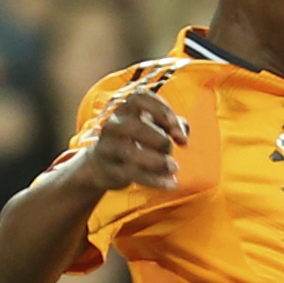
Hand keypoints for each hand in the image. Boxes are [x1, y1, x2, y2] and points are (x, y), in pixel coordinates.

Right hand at [64, 86, 185, 192]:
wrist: (100, 165)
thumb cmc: (134, 140)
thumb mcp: (152, 126)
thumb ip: (172, 124)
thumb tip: (183, 132)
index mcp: (124, 107)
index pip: (140, 98)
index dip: (161, 110)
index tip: (176, 128)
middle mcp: (112, 123)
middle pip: (135, 126)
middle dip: (159, 139)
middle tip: (172, 149)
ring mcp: (106, 146)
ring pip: (129, 151)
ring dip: (156, 160)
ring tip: (174, 168)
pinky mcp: (108, 169)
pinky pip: (130, 174)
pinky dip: (153, 180)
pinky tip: (170, 184)